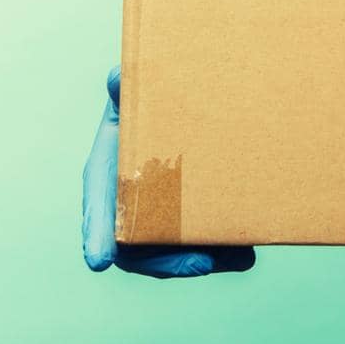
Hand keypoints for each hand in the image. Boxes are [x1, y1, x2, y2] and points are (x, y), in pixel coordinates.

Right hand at [82, 66, 256, 277]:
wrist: (172, 108)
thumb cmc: (143, 100)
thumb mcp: (131, 90)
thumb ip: (122, 85)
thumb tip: (117, 77)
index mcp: (107, 178)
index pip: (98, 209)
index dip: (97, 234)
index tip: (100, 259)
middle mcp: (131, 206)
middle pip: (138, 247)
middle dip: (166, 261)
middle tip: (198, 265)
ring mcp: (161, 216)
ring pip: (174, 251)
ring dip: (203, 260)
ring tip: (235, 260)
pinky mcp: (192, 217)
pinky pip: (202, 242)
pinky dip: (224, 252)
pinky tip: (247, 254)